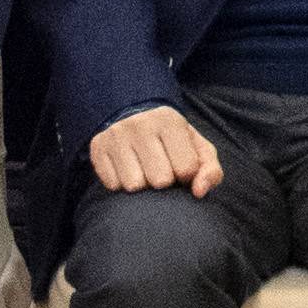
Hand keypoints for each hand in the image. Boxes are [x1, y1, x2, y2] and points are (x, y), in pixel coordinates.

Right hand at [89, 105, 224, 199]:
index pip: (186, 169)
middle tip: (161, 170)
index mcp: (169, 120)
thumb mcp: (198, 148)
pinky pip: (113, 185)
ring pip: (134, 185)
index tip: (181, 168)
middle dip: (165, 182)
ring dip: (143, 185)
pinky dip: (122, 184)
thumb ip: (210, 170)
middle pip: (160, 180)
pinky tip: (127, 169)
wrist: (134, 116)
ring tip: (144, 170)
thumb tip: (199, 192)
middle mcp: (140, 125)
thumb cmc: (173, 140)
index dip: (186, 176)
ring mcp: (116, 136)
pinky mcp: (97, 148)